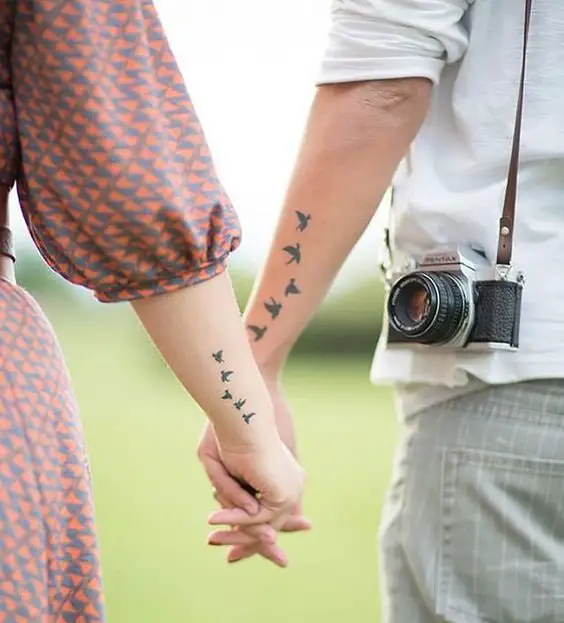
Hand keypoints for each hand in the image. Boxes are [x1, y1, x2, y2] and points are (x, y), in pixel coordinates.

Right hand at [218, 372, 310, 563]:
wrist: (238, 415)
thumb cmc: (223, 433)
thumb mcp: (221, 470)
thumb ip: (232, 495)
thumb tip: (245, 518)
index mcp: (279, 476)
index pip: (270, 514)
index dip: (253, 533)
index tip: (235, 552)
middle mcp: (289, 485)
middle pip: (271, 526)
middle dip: (249, 544)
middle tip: (231, 560)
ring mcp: (288, 490)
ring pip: (261, 526)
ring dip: (234, 533)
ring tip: (209, 540)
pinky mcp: (282, 493)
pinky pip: (257, 518)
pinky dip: (235, 521)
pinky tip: (214, 522)